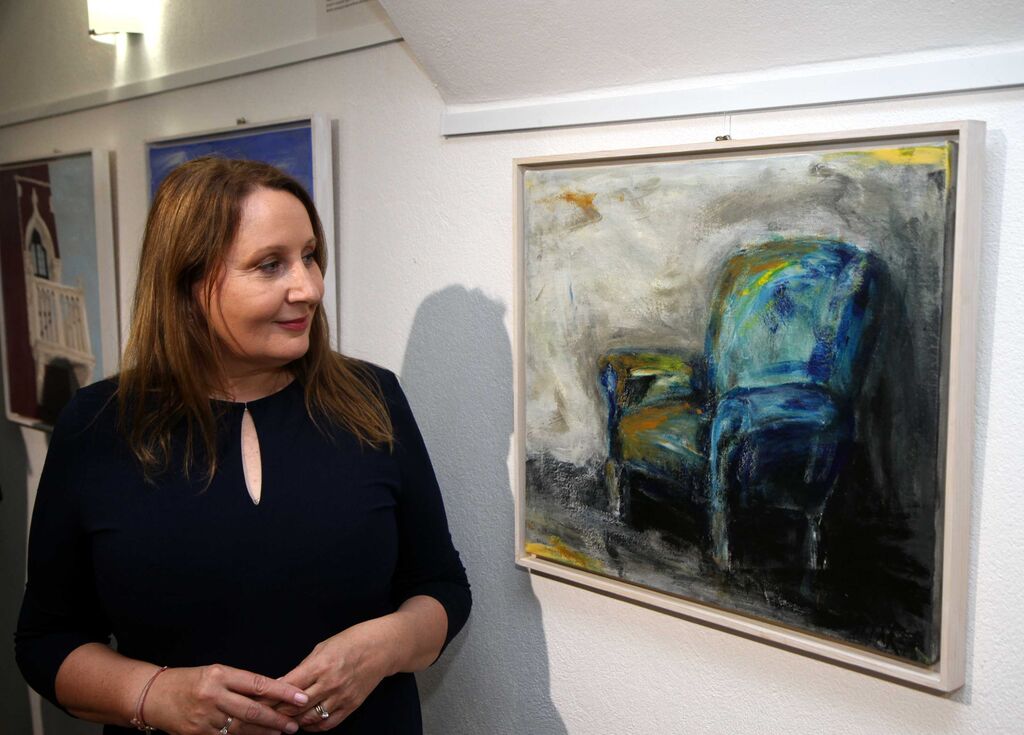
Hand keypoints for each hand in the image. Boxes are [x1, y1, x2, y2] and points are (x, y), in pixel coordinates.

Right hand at [144, 664, 309, 734]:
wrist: (153, 696)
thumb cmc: (189, 681)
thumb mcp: (215, 673)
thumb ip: (240, 684)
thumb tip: (271, 694)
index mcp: (220, 674)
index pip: (258, 683)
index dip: (282, 691)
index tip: (300, 696)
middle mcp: (213, 695)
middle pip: (252, 709)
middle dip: (277, 718)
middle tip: (294, 724)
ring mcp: (204, 717)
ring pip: (241, 728)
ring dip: (264, 732)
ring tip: (281, 732)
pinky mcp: (197, 734)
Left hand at [274, 620, 397, 730]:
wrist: (382, 647)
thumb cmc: (351, 642)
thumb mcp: (322, 647)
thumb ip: (302, 667)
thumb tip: (282, 683)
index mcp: (320, 665)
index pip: (287, 687)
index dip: (270, 696)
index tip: (258, 700)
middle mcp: (330, 683)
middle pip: (295, 706)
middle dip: (276, 711)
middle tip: (264, 714)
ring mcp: (342, 697)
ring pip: (309, 718)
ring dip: (293, 721)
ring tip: (282, 720)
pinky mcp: (351, 706)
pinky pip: (328, 724)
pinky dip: (314, 727)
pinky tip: (305, 724)